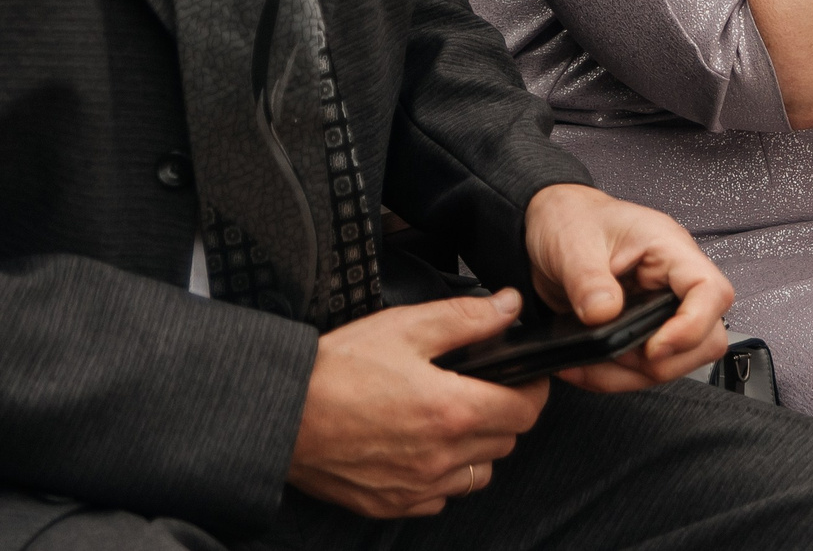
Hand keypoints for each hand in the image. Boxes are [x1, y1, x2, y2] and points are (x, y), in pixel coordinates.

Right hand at [287, 290, 549, 518]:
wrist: (281, 415)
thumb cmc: (337, 370)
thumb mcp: (405, 327)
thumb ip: (466, 317)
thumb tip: (510, 308)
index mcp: (451, 410)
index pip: (526, 410)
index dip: (531, 389)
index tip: (522, 377)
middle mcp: (440, 457)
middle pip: (507, 441)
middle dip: (504, 413)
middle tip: (481, 388)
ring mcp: (417, 487)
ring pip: (479, 473)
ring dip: (477, 447)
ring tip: (450, 418)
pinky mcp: (392, 504)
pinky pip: (441, 497)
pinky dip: (443, 475)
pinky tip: (422, 447)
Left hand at [521, 183, 732, 391]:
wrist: (554, 224)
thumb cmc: (572, 220)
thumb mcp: (572, 244)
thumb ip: (588, 280)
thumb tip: (604, 315)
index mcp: (668, 248)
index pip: (710, 291)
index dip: (692, 327)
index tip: (653, 347)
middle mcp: (673, 280)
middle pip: (706, 338)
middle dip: (661, 362)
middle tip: (615, 356)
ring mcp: (661, 307)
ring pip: (676, 362)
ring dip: (632, 375)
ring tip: (588, 365)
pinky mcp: (643, 328)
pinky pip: (645, 367)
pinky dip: (615, 376)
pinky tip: (586, 367)